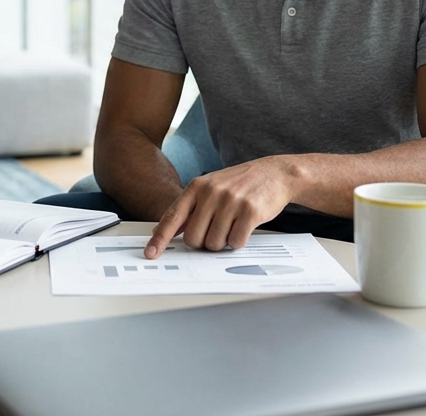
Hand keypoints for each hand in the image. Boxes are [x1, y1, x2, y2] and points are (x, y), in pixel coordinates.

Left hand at [144, 157, 293, 257]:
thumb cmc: (240, 183)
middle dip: (204, 242)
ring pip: (214, 243)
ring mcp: (230, 201)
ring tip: (232, 225)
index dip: (160, 238)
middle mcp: (211, 193)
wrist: (274, 173)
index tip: (150, 253)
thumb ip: (190, 208)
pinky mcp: (250, 211)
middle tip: (216, 230)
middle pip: (194, 238)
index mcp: (196, 187)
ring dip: (223, 242)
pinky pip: (236, 242)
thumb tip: (168, 229)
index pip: (172, 217)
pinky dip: (239, 241)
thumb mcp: (210, 187)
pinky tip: (244, 226)